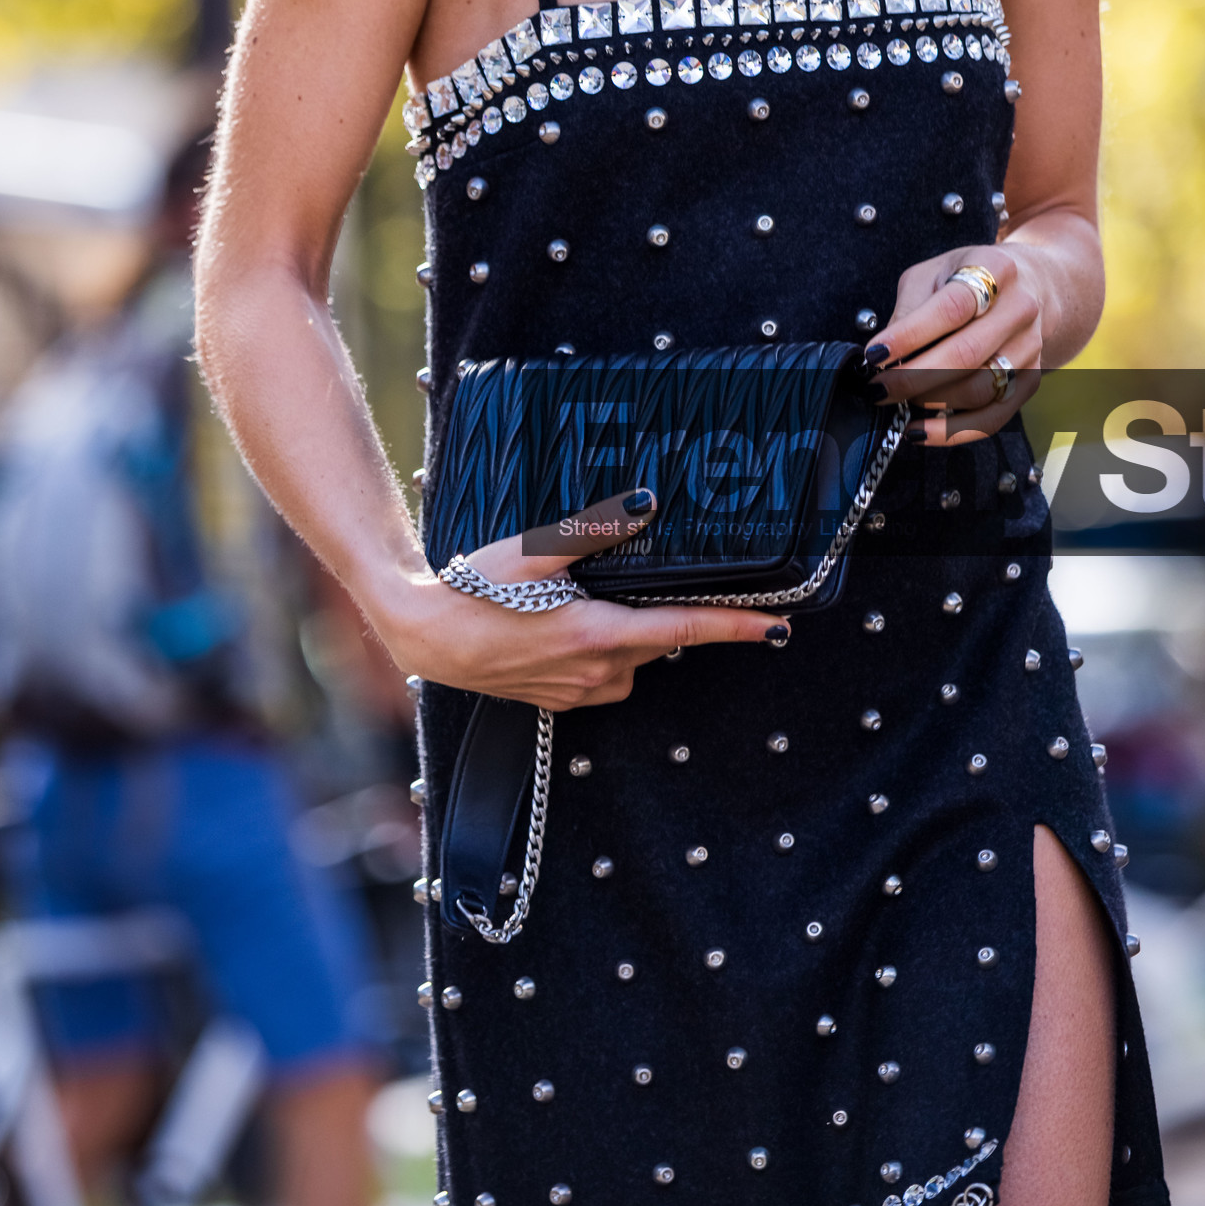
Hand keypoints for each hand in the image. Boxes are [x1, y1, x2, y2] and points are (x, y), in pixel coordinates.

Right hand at [374, 490, 790, 708]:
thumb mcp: (535, 549)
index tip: (779, 624)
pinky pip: (605, 675)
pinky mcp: (560, 701)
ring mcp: (578, 691)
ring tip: (587, 599)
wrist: (425, 635)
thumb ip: (597, 528)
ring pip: (633, 658)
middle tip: (644, 582)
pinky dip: (604, 651)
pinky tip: (568, 626)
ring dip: (630, 631)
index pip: (686, 628)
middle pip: (660, 638)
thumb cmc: (474, 588)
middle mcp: (596, 671)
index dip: (738, 626)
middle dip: (665, 612)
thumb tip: (646, 505)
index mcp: (597, 634)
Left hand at [866, 246, 1042, 446]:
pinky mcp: (1030, 380)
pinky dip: (952, 432)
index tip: (874, 355)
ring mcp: (1030, 347)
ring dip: (930, 402)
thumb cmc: (966, 280)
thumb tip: (884, 356)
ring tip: (897, 400)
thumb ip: (909, 308)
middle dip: (914, 377)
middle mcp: (1021, 309)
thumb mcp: (933, 274)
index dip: (910, 335)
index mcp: (995, 269)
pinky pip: (992, 418)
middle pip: (967, 354)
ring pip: (978, 390)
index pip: (951, 308)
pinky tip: (918, 431)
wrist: (1029, 287)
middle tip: (879, 388)